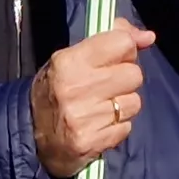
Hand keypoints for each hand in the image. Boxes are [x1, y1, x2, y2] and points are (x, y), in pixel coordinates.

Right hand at [32, 24, 154, 177]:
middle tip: (106, 87)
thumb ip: (111, 41)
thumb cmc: (56, 89)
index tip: (116, 59)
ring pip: (134, 103)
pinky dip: (116, 127)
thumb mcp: (73, 57)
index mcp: (70, 61)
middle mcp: (76, 87)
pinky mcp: (90, 142)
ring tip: (101, 108)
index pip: (122, 43)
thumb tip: (148, 37)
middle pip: (134, 74)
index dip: (126, 51)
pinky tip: (98, 126)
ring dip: (122, 106)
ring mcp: (83, 117)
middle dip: (125, 80)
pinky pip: (126, 128)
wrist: (30, 134)